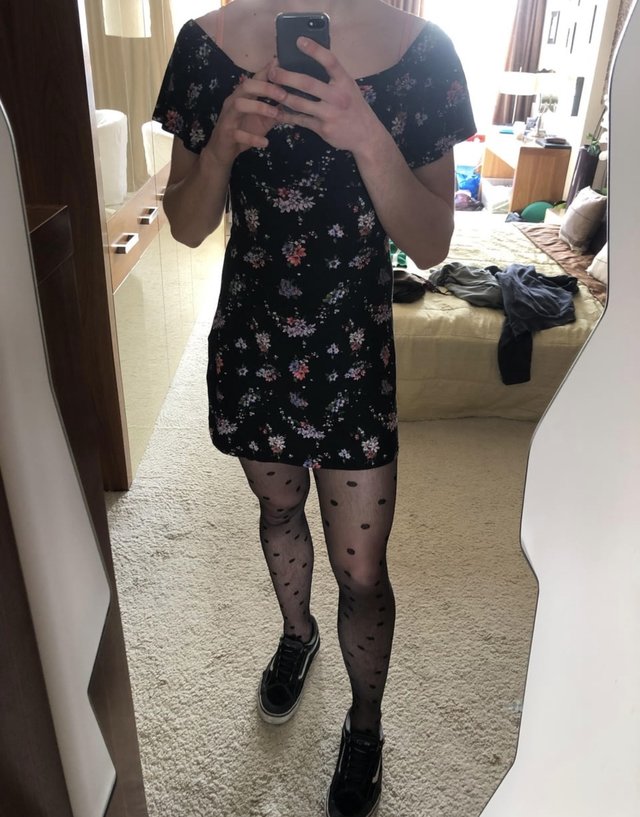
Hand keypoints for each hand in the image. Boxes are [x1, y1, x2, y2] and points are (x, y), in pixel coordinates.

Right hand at [205, 62, 286, 165]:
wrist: (222, 151)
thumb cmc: (244, 132)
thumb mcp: (263, 121)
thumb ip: (275, 110)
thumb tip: (294, 102)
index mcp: (243, 96)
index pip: (254, 79)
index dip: (267, 72)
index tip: (282, 66)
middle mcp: (234, 102)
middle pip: (246, 86)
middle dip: (266, 88)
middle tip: (284, 95)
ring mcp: (228, 117)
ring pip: (239, 105)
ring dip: (259, 107)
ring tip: (276, 115)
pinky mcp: (226, 134)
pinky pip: (238, 134)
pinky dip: (252, 138)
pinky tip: (265, 143)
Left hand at [268, 38, 385, 153]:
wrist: (366, 137)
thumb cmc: (355, 108)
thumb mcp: (349, 88)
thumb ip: (333, 78)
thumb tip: (311, 62)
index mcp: (345, 82)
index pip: (330, 61)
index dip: (314, 50)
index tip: (299, 41)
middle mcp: (337, 97)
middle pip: (307, 83)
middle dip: (287, 77)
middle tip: (273, 72)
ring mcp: (329, 114)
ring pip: (300, 103)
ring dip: (282, 96)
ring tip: (271, 90)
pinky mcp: (323, 128)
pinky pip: (300, 120)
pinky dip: (287, 116)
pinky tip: (277, 111)